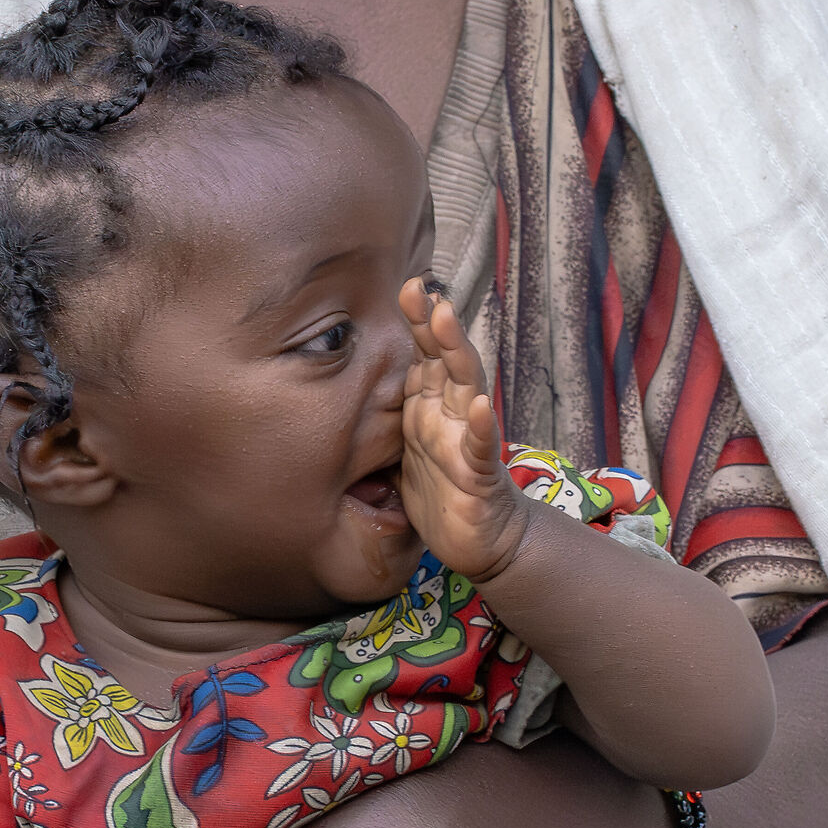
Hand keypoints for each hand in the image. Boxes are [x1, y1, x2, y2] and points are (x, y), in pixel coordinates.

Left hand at [398, 278, 529, 584]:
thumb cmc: (441, 493)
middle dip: (433, 324)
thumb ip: (391, 418)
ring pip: (467, 388)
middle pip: (445, 360)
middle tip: (421, 288)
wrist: (479, 540)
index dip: (417, 323)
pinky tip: (479, 404)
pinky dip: (480, 425)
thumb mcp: (404, 451)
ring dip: (458, 354)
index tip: (406, 287)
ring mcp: (468, 440)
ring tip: (448, 321)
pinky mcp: (479, 474)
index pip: (424, 356)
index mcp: (430, 408)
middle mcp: (452, 415)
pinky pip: (480, 447)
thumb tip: (347, 395)